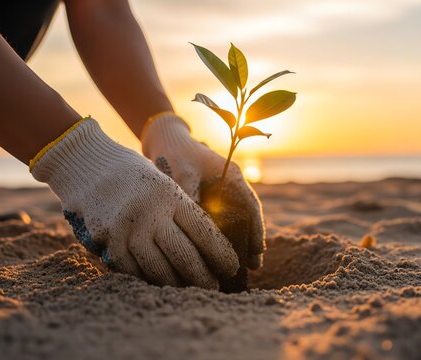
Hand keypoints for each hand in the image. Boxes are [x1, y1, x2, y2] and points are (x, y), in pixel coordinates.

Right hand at [31, 118, 238, 288]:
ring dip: (177, 285)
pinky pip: (133, 272)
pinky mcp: (107, 242)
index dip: (221, 255)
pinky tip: (160, 283)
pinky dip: (149, 280)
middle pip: (185, 257)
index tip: (231, 268)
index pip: (204, 232)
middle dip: (203, 277)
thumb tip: (210, 246)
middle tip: (213, 287)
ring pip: (159, 270)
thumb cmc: (135, 175)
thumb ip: (183, 211)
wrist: (87, 163)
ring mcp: (126, 229)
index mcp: (171, 195)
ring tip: (189, 289)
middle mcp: (150, 213)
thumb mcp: (165, 183)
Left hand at [141, 113, 265, 268]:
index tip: (257, 252)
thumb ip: (190, 196)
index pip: (251, 206)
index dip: (257, 230)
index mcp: (231, 176)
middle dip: (250, 241)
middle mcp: (230, 186)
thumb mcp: (181, 173)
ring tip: (241, 267)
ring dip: (237, 242)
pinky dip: (221, 237)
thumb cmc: (174, 153)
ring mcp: (220, 192)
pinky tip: (216, 254)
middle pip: (247, 217)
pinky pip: (220, 221)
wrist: (163, 139)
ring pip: (235, 220)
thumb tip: (197, 226)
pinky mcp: (208, 198)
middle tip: (253, 267)